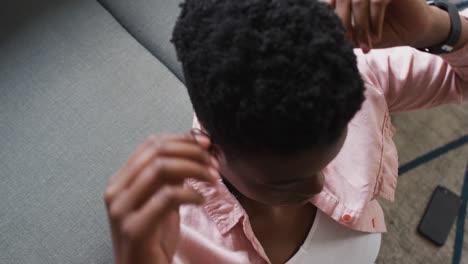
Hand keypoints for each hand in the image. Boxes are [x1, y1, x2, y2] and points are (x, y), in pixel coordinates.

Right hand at [104, 133, 218, 263]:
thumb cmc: (154, 237)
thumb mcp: (163, 199)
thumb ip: (172, 174)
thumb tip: (196, 145)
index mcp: (121, 180)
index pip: (151, 143)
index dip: (182, 139)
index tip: (206, 143)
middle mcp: (116, 191)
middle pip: (156, 152)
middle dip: (192, 152)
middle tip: (214, 163)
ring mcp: (121, 210)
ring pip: (161, 169)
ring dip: (195, 169)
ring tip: (213, 179)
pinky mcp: (134, 229)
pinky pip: (167, 197)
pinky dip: (191, 193)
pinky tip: (201, 200)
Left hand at [326, 0, 432, 51]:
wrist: (413, 30)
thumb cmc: (383, 31)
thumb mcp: (359, 33)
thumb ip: (343, 31)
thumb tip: (324, 36)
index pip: (330, 2)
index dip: (330, 19)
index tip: (335, 38)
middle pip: (342, 0)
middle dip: (344, 25)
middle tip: (348, 43)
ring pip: (359, 2)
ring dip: (361, 27)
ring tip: (366, 46)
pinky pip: (377, 3)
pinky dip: (375, 22)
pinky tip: (376, 38)